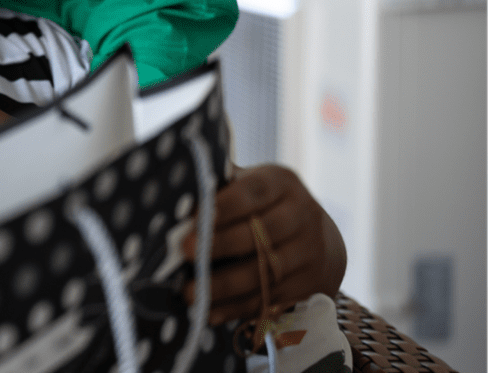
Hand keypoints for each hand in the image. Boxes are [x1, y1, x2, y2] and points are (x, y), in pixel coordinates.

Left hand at [183, 164, 346, 323]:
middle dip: (219, 244)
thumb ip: (217, 187)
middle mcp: (302, 215)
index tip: (193, 218)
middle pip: (260, 233)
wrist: (319, 239)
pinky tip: (210, 312)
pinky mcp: (309, 285)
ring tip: (189, 292)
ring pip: (264, 271)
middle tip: (184, 252)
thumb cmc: (265, 207)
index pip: (252, 192)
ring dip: (223, 285)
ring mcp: (309, 252)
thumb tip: (174, 194)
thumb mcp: (249, 185)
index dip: (224, 206)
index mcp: (281, 183)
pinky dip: (236, 308)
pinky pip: (269, 299)